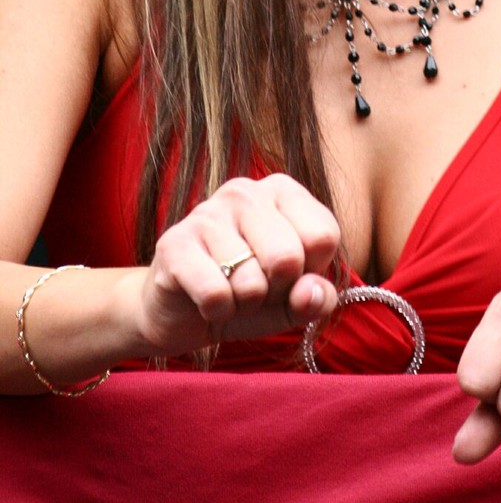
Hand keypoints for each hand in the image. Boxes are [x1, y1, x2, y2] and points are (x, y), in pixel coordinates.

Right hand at [133, 173, 340, 357]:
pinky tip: (206, 300)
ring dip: (244, 304)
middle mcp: (245, 191)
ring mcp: (206, 212)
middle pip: (288, 257)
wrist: (179, 313)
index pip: (323, 236)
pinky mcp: (174, 243)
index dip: (310, 272)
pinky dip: (217, 312)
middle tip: (256, 287)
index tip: (289, 274)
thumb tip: (310, 293)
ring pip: (251, 282)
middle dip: (276, 291)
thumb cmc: (247, 295)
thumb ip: (316, 297)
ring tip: (229, 290)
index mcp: (282, 190)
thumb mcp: (293, 300)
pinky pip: (215, 295)